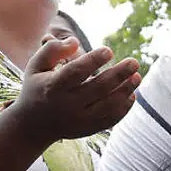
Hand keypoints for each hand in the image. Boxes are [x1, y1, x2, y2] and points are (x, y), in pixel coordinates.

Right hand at [14, 39, 140, 142]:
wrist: (33, 126)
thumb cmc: (37, 88)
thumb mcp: (36, 66)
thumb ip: (52, 50)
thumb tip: (75, 41)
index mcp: (53, 87)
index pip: (76, 73)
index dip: (93, 61)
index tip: (109, 50)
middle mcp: (67, 105)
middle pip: (98, 89)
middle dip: (119, 75)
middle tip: (134, 62)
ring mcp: (79, 120)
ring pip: (108, 106)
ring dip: (125, 91)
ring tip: (137, 76)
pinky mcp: (88, 129)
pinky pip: (110, 120)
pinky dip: (124, 108)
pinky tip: (131, 94)